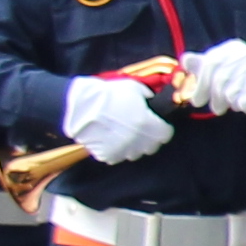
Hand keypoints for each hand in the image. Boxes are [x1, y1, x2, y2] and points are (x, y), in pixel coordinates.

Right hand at [60, 76, 176, 164]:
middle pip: (152, 146)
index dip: (162, 129)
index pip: (165, 135)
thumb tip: (153, 103)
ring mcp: (122, 150)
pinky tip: (110, 139)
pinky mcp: (108, 156)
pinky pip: (118, 156)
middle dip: (149, 138)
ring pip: (135, 153)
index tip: (158, 125)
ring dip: (133, 145)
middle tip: (140, 129)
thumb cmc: (108, 94)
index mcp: (147, 124)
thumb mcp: (134, 89)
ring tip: (124, 134)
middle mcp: (137, 140)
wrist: (80, 104)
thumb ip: (148, 98)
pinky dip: (117, 150)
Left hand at [181, 38, 245, 118]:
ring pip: (233, 91)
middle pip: (221, 78)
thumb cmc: (242, 80)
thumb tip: (184, 59)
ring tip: (234, 104)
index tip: (197, 102)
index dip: (201, 85)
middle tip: (216, 108)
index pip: (210, 63)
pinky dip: (244, 106)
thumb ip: (201, 65)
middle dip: (216, 97)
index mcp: (233, 48)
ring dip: (231, 102)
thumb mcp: (220, 70)